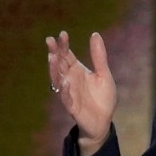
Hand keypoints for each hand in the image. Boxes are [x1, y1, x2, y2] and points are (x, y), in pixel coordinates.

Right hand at [46, 31, 116, 155]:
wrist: (104, 121)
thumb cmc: (103, 97)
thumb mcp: (104, 74)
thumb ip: (99, 56)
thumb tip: (95, 34)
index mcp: (77, 70)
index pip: (67, 55)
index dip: (64, 45)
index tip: (62, 34)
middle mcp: (70, 79)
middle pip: (60, 64)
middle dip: (55, 53)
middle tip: (51, 41)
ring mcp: (69, 92)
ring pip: (58, 79)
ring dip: (54, 69)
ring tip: (53, 57)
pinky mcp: (72, 106)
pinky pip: (65, 98)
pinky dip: (64, 90)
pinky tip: (65, 82)